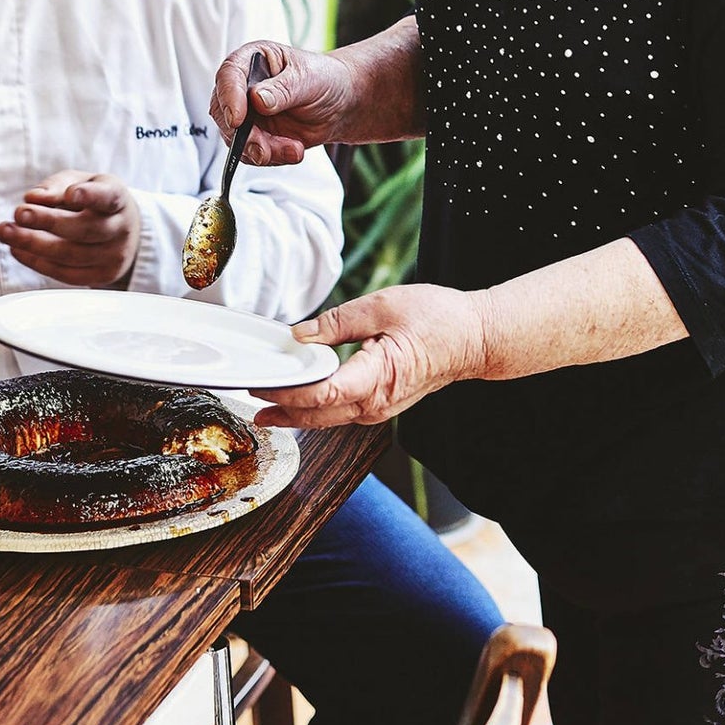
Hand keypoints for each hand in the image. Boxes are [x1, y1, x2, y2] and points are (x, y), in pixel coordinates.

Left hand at [0, 172, 141, 287]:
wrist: (123, 229)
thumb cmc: (94, 201)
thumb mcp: (80, 182)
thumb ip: (56, 186)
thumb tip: (33, 198)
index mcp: (118, 198)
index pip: (108, 197)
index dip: (90, 196)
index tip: (71, 194)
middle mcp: (121, 229)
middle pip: (85, 229)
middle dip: (48, 222)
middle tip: (19, 214)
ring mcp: (114, 256)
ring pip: (72, 255)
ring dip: (34, 245)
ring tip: (8, 233)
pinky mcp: (103, 276)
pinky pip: (67, 274)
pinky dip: (38, 263)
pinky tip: (19, 250)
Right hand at [209, 40, 355, 167]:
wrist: (342, 104)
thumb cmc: (324, 79)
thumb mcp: (308, 78)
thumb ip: (283, 89)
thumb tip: (257, 100)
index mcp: (251, 60)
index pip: (228, 75)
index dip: (229, 97)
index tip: (237, 119)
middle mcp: (243, 88)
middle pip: (223, 113)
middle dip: (243, 136)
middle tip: (263, 149)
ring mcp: (247, 114)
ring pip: (236, 139)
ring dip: (262, 151)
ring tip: (293, 150)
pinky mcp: (256, 137)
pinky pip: (251, 154)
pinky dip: (272, 158)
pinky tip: (294, 151)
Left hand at [251, 283, 488, 429]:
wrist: (475, 338)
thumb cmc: (439, 320)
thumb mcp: (383, 306)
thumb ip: (337, 321)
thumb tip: (300, 334)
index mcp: (377, 379)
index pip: (320, 394)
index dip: (287, 392)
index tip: (261, 382)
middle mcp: (376, 404)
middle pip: (317, 414)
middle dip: (281, 409)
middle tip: (249, 397)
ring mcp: (380, 409)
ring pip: (328, 418)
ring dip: (295, 413)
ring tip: (264, 405)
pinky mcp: (381, 404)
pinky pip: (341, 412)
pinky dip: (316, 408)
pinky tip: (300, 400)